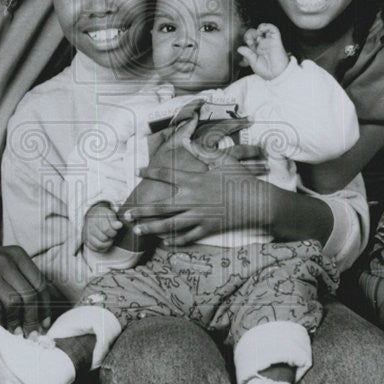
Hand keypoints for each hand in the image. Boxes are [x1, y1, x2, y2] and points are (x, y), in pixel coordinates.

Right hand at [0, 241, 50, 328]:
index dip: (45, 306)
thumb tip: (42, 310)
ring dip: (18, 323)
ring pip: (14, 303)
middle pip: (29, 295)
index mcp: (16, 255)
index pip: (40, 284)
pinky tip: (1, 327)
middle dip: (33, 319)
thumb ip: (22, 279)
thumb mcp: (4, 265)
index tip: (45, 323)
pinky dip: (1, 321)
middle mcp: (4, 261)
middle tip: (32, 334)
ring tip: (17, 333)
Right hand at [82, 202, 122, 252]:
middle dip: (110, 238)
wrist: (93, 215)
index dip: (113, 232)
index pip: (106, 229)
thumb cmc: (102, 216)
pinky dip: (102, 248)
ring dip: (107, 244)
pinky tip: (105, 243)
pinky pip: (95, 249)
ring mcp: (87, 235)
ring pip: (99, 245)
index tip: (114, 231)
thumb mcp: (109, 214)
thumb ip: (114, 221)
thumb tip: (119, 225)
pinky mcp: (86, 241)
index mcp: (96, 219)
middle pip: (103, 238)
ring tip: (109, 240)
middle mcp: (89, 227)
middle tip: (111, 235)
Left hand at [121, 160, 274, 246]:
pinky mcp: (207, 229)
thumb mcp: (224, 160)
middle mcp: (192, 199)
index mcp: (194, 180)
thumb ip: (205, 152)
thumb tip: (191, 142)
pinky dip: (175, 240)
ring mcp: (198, 216)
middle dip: (141, 210)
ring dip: (151, 228)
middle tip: (126, 214)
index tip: (138, 171)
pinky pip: (187, 236)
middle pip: (161, 206)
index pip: (167, 175)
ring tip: (138, 231)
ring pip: (169, 224)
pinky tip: (164, 241)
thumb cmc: (241, 180)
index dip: (151, 172)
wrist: (257, 203)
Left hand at [238, 24, 288, 79]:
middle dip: (251, 33)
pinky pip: (273, 30)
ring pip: (264, 29)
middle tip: (251, 39)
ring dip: (259, 28)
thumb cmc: (266, 71)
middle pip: (255, 33)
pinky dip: (267, 26)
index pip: (250, 39)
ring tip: (257, 33)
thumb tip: (239, 48)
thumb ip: (247, 54)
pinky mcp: (276, 40)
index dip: (247, 38)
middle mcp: (263, 44)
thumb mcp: (253, 62)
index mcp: (256, 49)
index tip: (247, 43)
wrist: (277, 74)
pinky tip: (262, 29)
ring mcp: (269, 42)